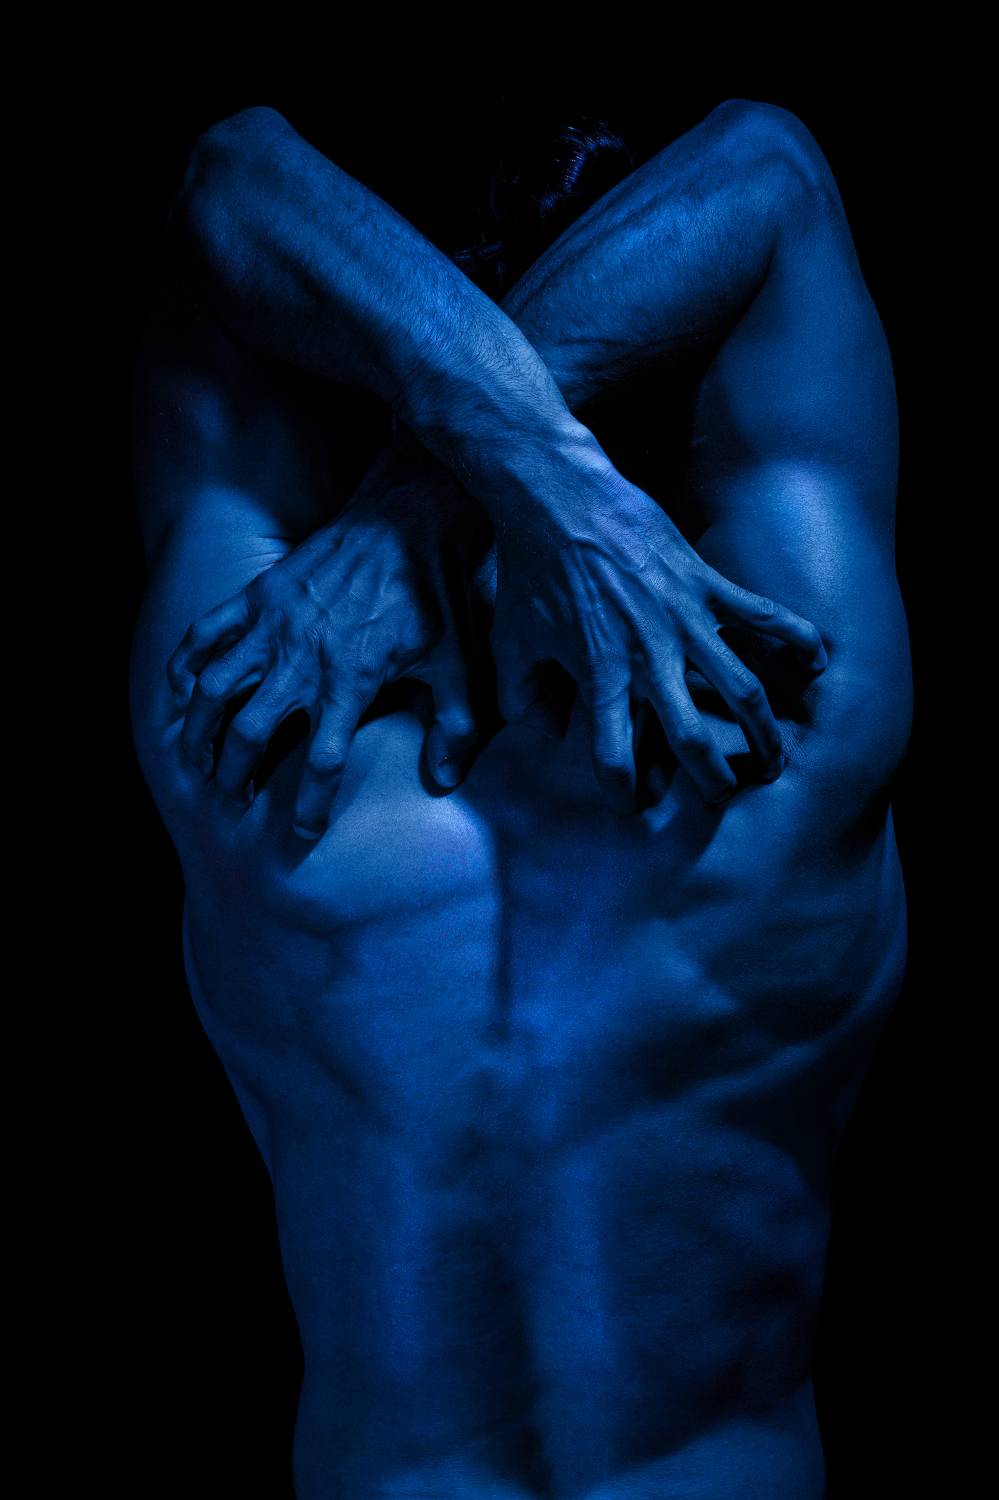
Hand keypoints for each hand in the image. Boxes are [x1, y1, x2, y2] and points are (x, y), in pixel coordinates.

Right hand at [166, 439, 495, 838]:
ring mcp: (274, 624)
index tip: (302, 832)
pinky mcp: (258, 593)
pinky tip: (183, 692)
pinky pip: (205, 633)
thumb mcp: (462, 661)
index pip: (324, 760)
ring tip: (196, 760)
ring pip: (214, 688)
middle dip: (235, 774)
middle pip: (249, 732)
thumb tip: (446, 779)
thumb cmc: (436, 592)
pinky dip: (186, 663)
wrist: (408, 516)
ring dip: (199, 730)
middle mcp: (303, 657)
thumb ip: (457, 724)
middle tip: (233, 797)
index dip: (310, 803)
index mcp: (353, 680)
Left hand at [488, 446, 827, 810]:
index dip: (623, 792)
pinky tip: (818, 663)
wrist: (558, 497)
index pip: (614, 757)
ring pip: (741, 689)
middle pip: (691, 739)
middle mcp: (648, 657)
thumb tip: (542, 734)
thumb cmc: (530, 569)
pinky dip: (796, 639)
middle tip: (724, 797)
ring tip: (778, 758)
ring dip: (765, 731)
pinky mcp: (705, 583)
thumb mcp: (510, 640)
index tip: (632, 804)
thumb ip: (521, 696)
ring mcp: (683, 620)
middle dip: (712, 779)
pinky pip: (763, 615)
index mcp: (599, 677)